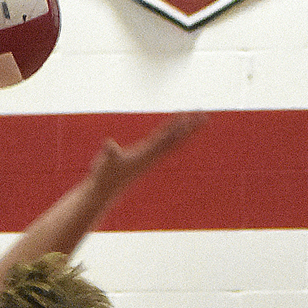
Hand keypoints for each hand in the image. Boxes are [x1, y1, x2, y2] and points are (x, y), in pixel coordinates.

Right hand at [87, 112, 203, 203]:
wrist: (103, 193)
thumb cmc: (104, 178)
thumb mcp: (105, 163)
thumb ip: (109, 154)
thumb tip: (109, 145)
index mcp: (145, 155)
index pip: (164, 138)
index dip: (175, 126)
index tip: (187, 115)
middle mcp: (152, 157)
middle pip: (176, 140)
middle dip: (190, 127)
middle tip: (204, 114)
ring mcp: (149, 158)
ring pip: (172, 142)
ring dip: (185, 130)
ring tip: (196, 120)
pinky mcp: (144, 158)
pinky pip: (163, 144)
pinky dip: (172, 136)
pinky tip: (176, 132)